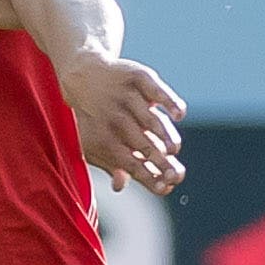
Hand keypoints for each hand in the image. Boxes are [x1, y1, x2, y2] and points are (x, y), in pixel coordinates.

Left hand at [58, 51, 186, 193]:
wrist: (84, 76)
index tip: (165, 188)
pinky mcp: (138, 77)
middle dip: (161, 162)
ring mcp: (128, 97)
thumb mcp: (94, 142)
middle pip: (144, 145)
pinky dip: (169, 102)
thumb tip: (119, 187)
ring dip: (165, 135)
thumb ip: (111, 164)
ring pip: (151, 120)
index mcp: (104, 139)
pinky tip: (179, 115)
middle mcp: (115, 119)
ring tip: (174, 150)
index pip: (131, 164)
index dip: (149, 177)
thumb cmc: (93, 118)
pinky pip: (157, 91)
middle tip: (177, 176)